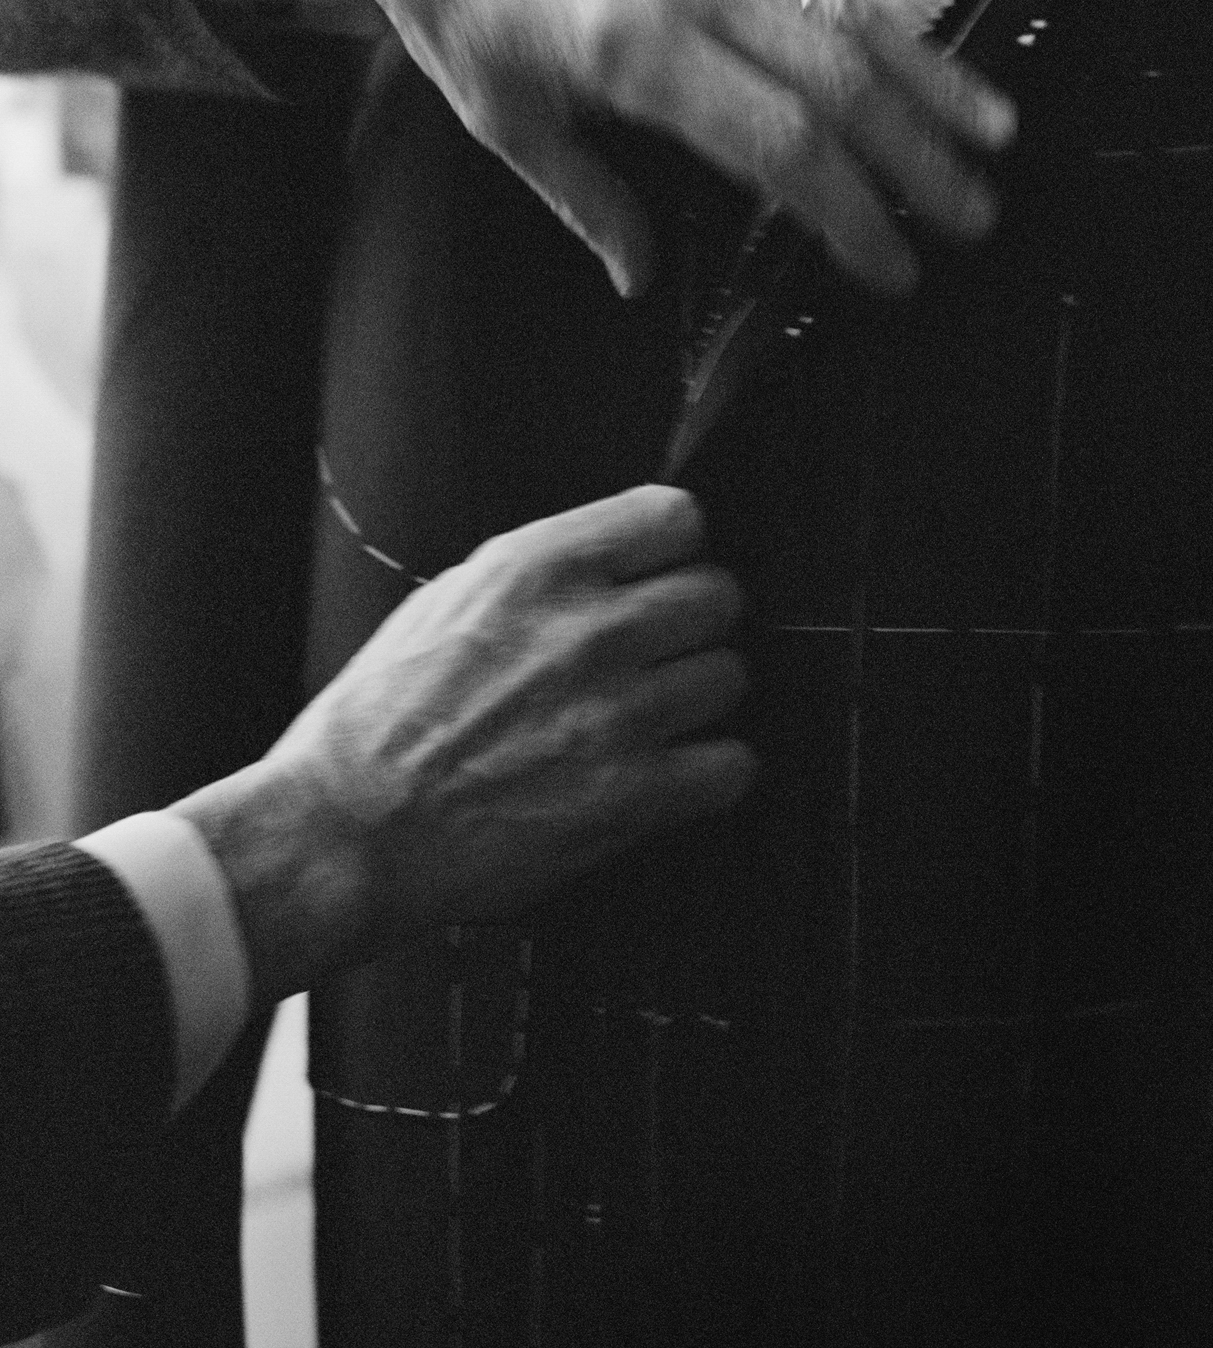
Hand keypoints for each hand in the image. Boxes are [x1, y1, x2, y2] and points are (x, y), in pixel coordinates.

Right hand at [174, 486, 751, 1003]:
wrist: (345, 828)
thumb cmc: (380, 722)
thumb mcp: (450, 599)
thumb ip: (543, 573)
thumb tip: (616, 563)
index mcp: (538, 568)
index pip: (676, 518)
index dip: (676, 549)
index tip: (665, 571)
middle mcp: (589, 630)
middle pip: (718, 595)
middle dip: (691, 624)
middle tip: (658, 653)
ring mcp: (618, 713)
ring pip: (729, 676)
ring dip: (697, 698)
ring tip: (652, 718)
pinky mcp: (633, 794)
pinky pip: (732, 766)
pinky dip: (708, 773)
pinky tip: (668, 773)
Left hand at [231, 0, 1015, 296]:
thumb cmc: (453, 3)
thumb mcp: (503, 120)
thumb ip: (586, 198)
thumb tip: (640, 277)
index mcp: (634, 54)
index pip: (778, 147)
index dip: (849, 213)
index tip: (892, 265)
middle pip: (837, 83)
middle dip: (915, 159)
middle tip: (974, 217)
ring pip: (850, 3)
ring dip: (932, 71)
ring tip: (994, 129)